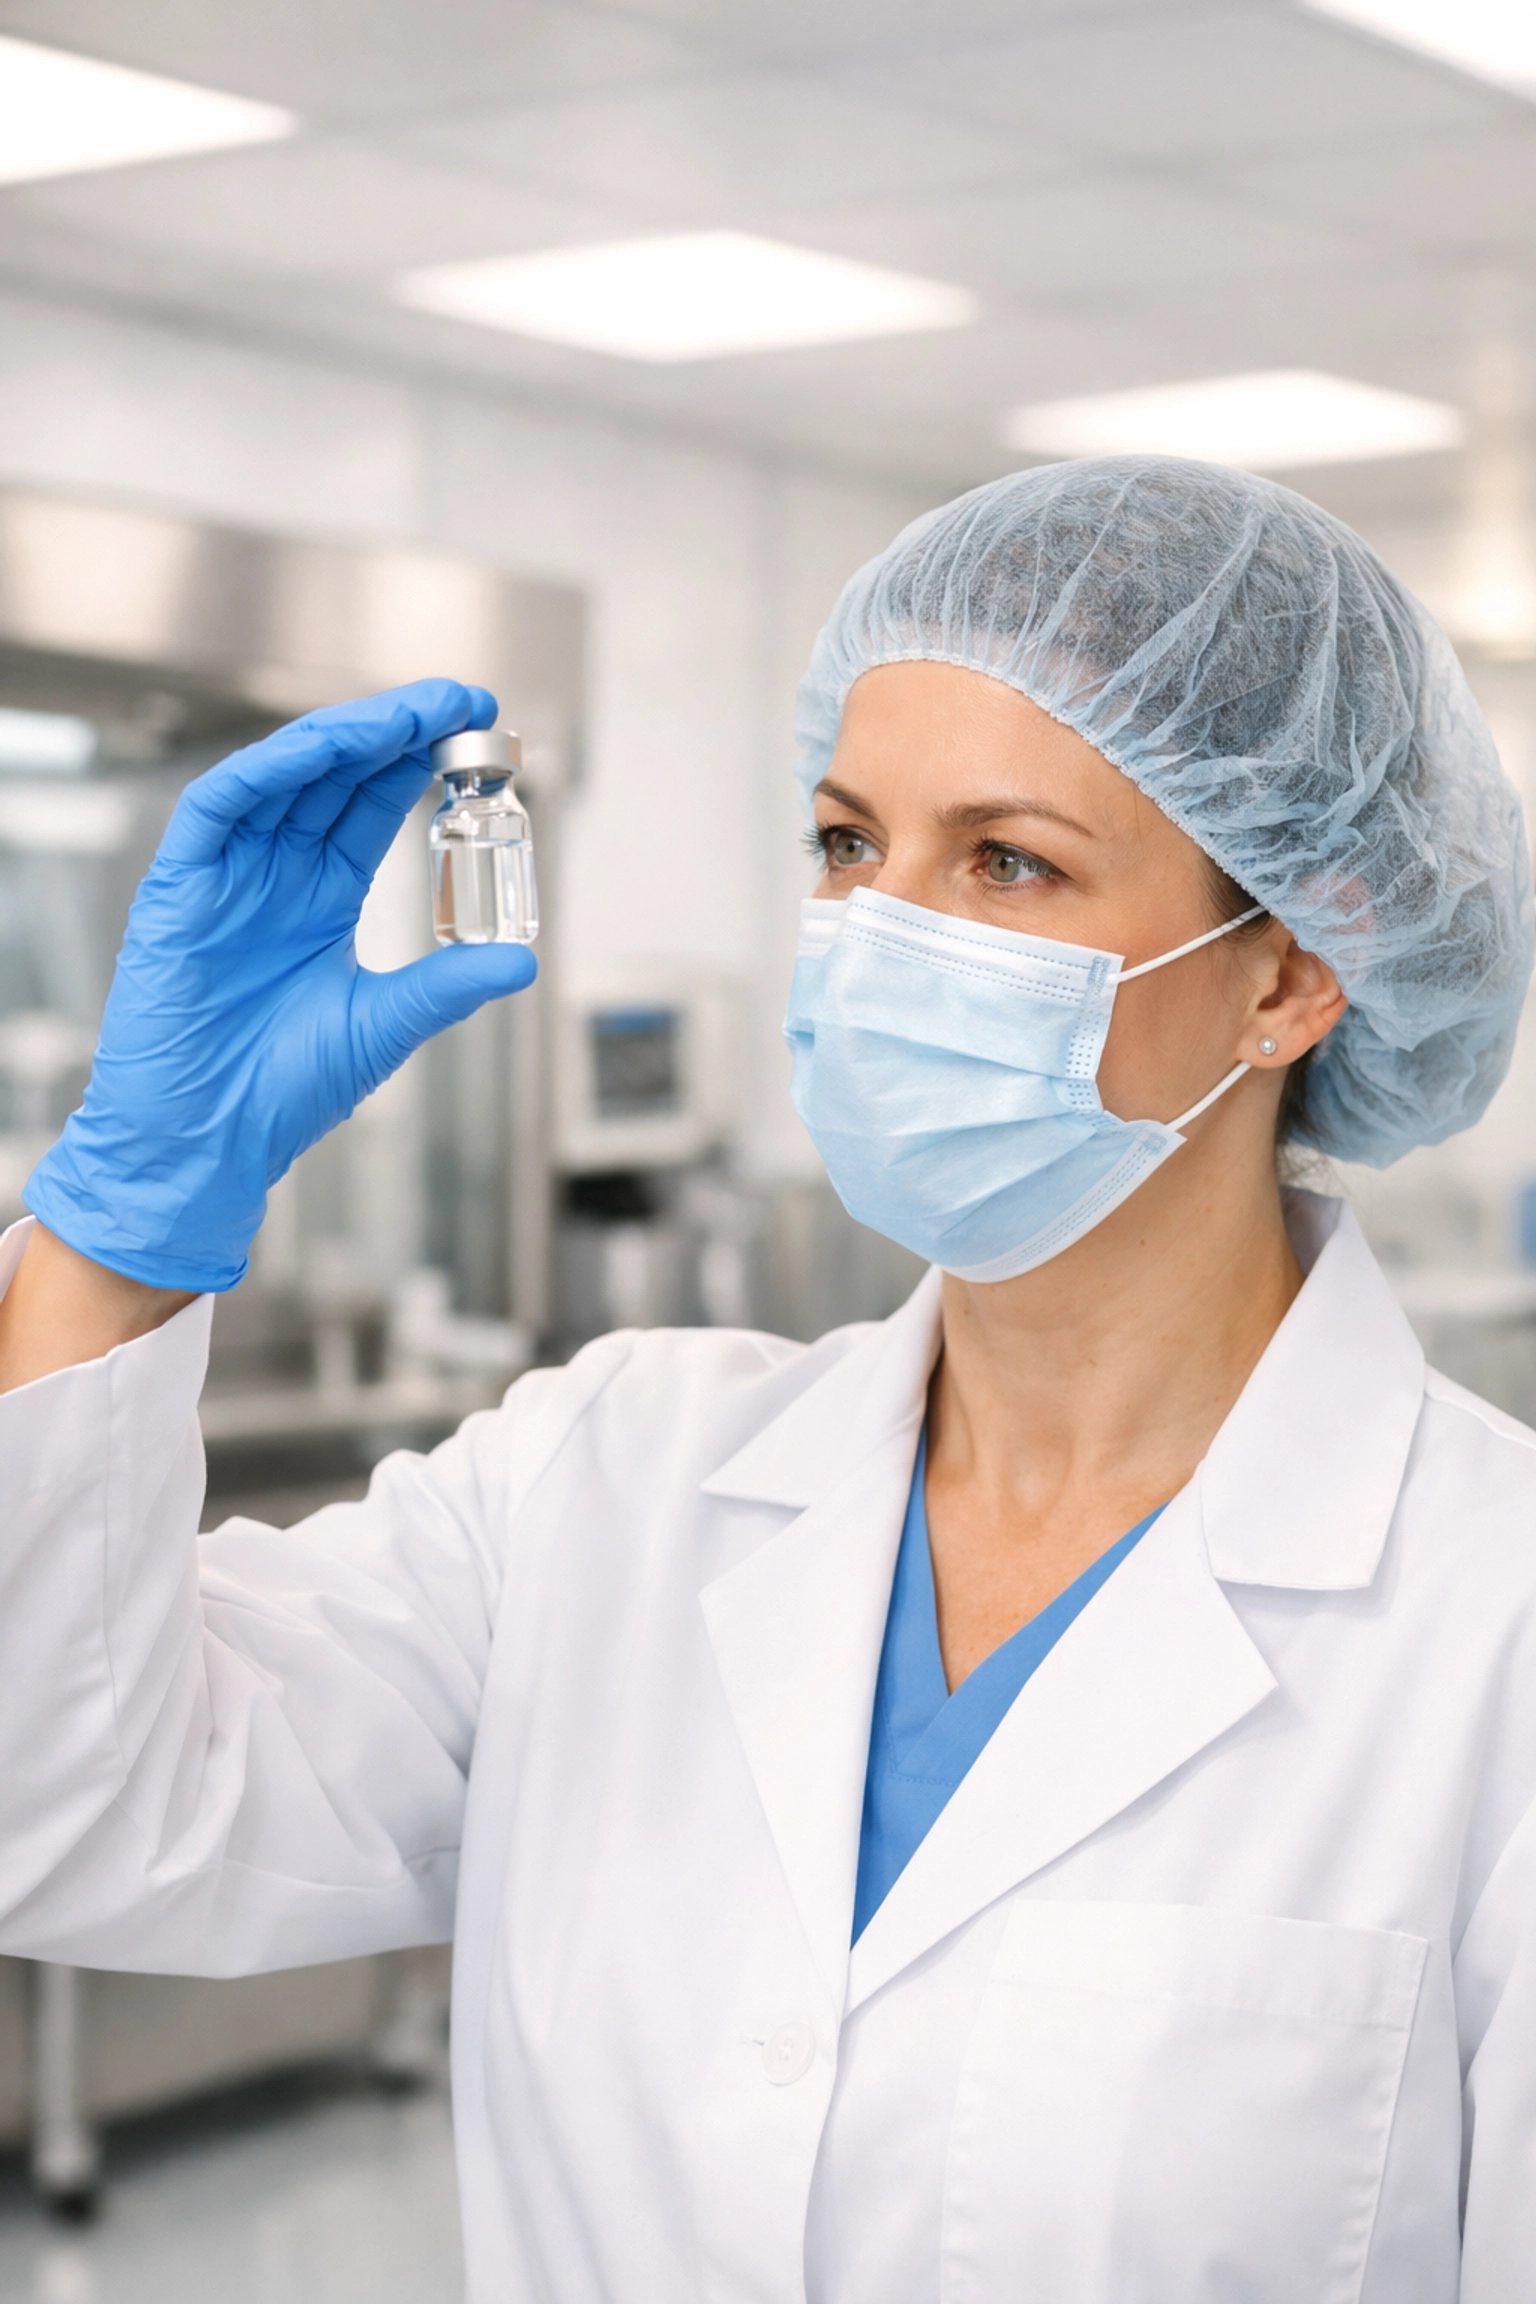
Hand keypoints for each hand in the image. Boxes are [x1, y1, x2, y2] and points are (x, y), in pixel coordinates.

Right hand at [24, 680, 536, 1291]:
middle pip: (336, 776)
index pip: (373, 805)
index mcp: (321, 897)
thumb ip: (447, 986)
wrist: (207, 1145)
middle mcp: (274, 874)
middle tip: (462, 702)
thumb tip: (524, 962)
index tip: (481, 730)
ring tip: (408, 715)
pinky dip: (270, 771)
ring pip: (284, 777)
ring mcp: (227, 876)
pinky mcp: (178, 889)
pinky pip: (219, 808)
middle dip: (396, 731)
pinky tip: (322, 749)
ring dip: (344, 738)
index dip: (420, 761)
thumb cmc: (281, 1093)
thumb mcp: (383, 1026)